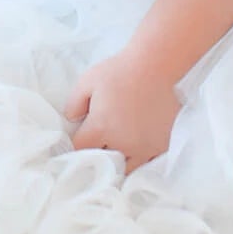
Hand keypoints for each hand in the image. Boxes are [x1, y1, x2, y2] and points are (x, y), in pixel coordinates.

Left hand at [66, 46, 180, 171]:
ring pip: (125, 167)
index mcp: (101, 128)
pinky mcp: (161, 146)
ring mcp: (143, 147)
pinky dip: (139, 156)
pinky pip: (146, 162)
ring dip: (118, 159)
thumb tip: (71, 121)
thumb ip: (73, 104)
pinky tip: (136, 144)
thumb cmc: (118, 71)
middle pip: (103, 161)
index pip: (80, 148)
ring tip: (118, 146)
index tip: (80, 137)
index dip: (77, 143)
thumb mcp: (86, 82)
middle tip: (98, 141)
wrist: (154, 67)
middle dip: (97, 153)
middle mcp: (122, 143)